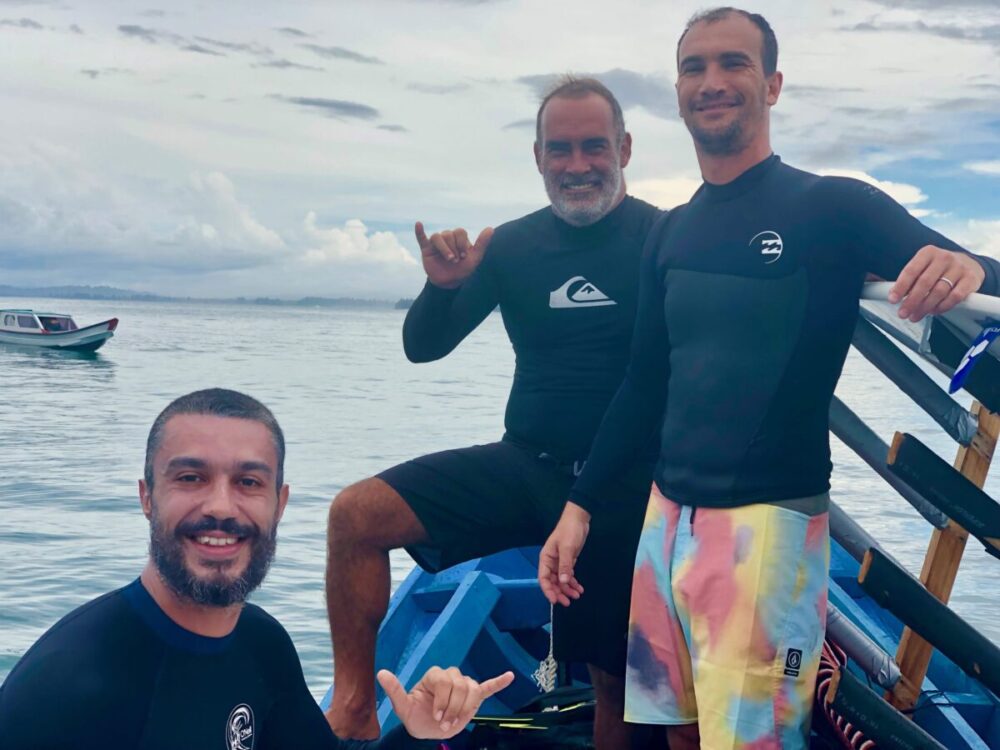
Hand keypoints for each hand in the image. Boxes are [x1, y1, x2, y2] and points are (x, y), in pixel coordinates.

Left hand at [377, 666, 513, 738]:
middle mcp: (451, 676)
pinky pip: (488, 687)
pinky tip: (509, 676)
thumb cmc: (414, 716)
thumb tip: (381, 672)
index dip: (442, 701)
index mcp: (435, 676)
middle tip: (444, 724)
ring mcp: (464, 685)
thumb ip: (395, 690)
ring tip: (455, 723)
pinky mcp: (474, 696)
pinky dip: (498, 682)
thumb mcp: (403, 706)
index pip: (445, 681)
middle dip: (453, 708)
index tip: (437, 718)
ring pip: (472, 690)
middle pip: (460, 686)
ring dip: (464, 709)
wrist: (426, 729)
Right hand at [415, 221, 492, 289]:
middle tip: (456, 260)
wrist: (450, 283)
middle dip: (454, 248)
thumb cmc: (463, 270)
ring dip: (444, 248)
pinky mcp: (426, 249)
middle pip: (448, 234)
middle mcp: (447, 238)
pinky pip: (421, 238)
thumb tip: (491, 228)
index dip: (462, 243)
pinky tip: (418, 224)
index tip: (464, 256)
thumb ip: (482, 243)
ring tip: (449, 259)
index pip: (459, 232)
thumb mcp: (475, 258)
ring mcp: (436, 244)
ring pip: (437, 237)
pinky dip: (419, 232)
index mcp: (458, 238)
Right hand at [538, 502, 589, 606]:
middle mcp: (551, 563)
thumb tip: (564, 582)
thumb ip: (565, 565)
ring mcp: (559, 563)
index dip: (548, 590)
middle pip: (552, 582)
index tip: (555, 600)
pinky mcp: (568, 562)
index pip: (543, 578)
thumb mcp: (567, 548)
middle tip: (568, 602)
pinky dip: (573, 583)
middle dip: (559, 592)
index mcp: (546, 559)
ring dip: (568, 589)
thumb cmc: (569, 531)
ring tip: (577, 595)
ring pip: (561, 581)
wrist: (578, 519)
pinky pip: (568, 576)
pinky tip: (579, 588)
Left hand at [889, 246, 984, 321]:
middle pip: (925, 282)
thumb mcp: (923, 267)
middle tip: (903, 313)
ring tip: (915, 316)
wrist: (968, 265)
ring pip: (939, 291)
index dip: (900, 286)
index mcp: (928, 253)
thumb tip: (893, 295)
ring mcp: (959, 268)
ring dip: (925, 307)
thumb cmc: (938, 269)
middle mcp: (944, 258)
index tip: (893, 300)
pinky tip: (934, 311)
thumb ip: (910, 279)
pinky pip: (955, 296)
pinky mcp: (970, 279)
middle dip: (911, 301)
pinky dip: (942, 306)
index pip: (911, 270)